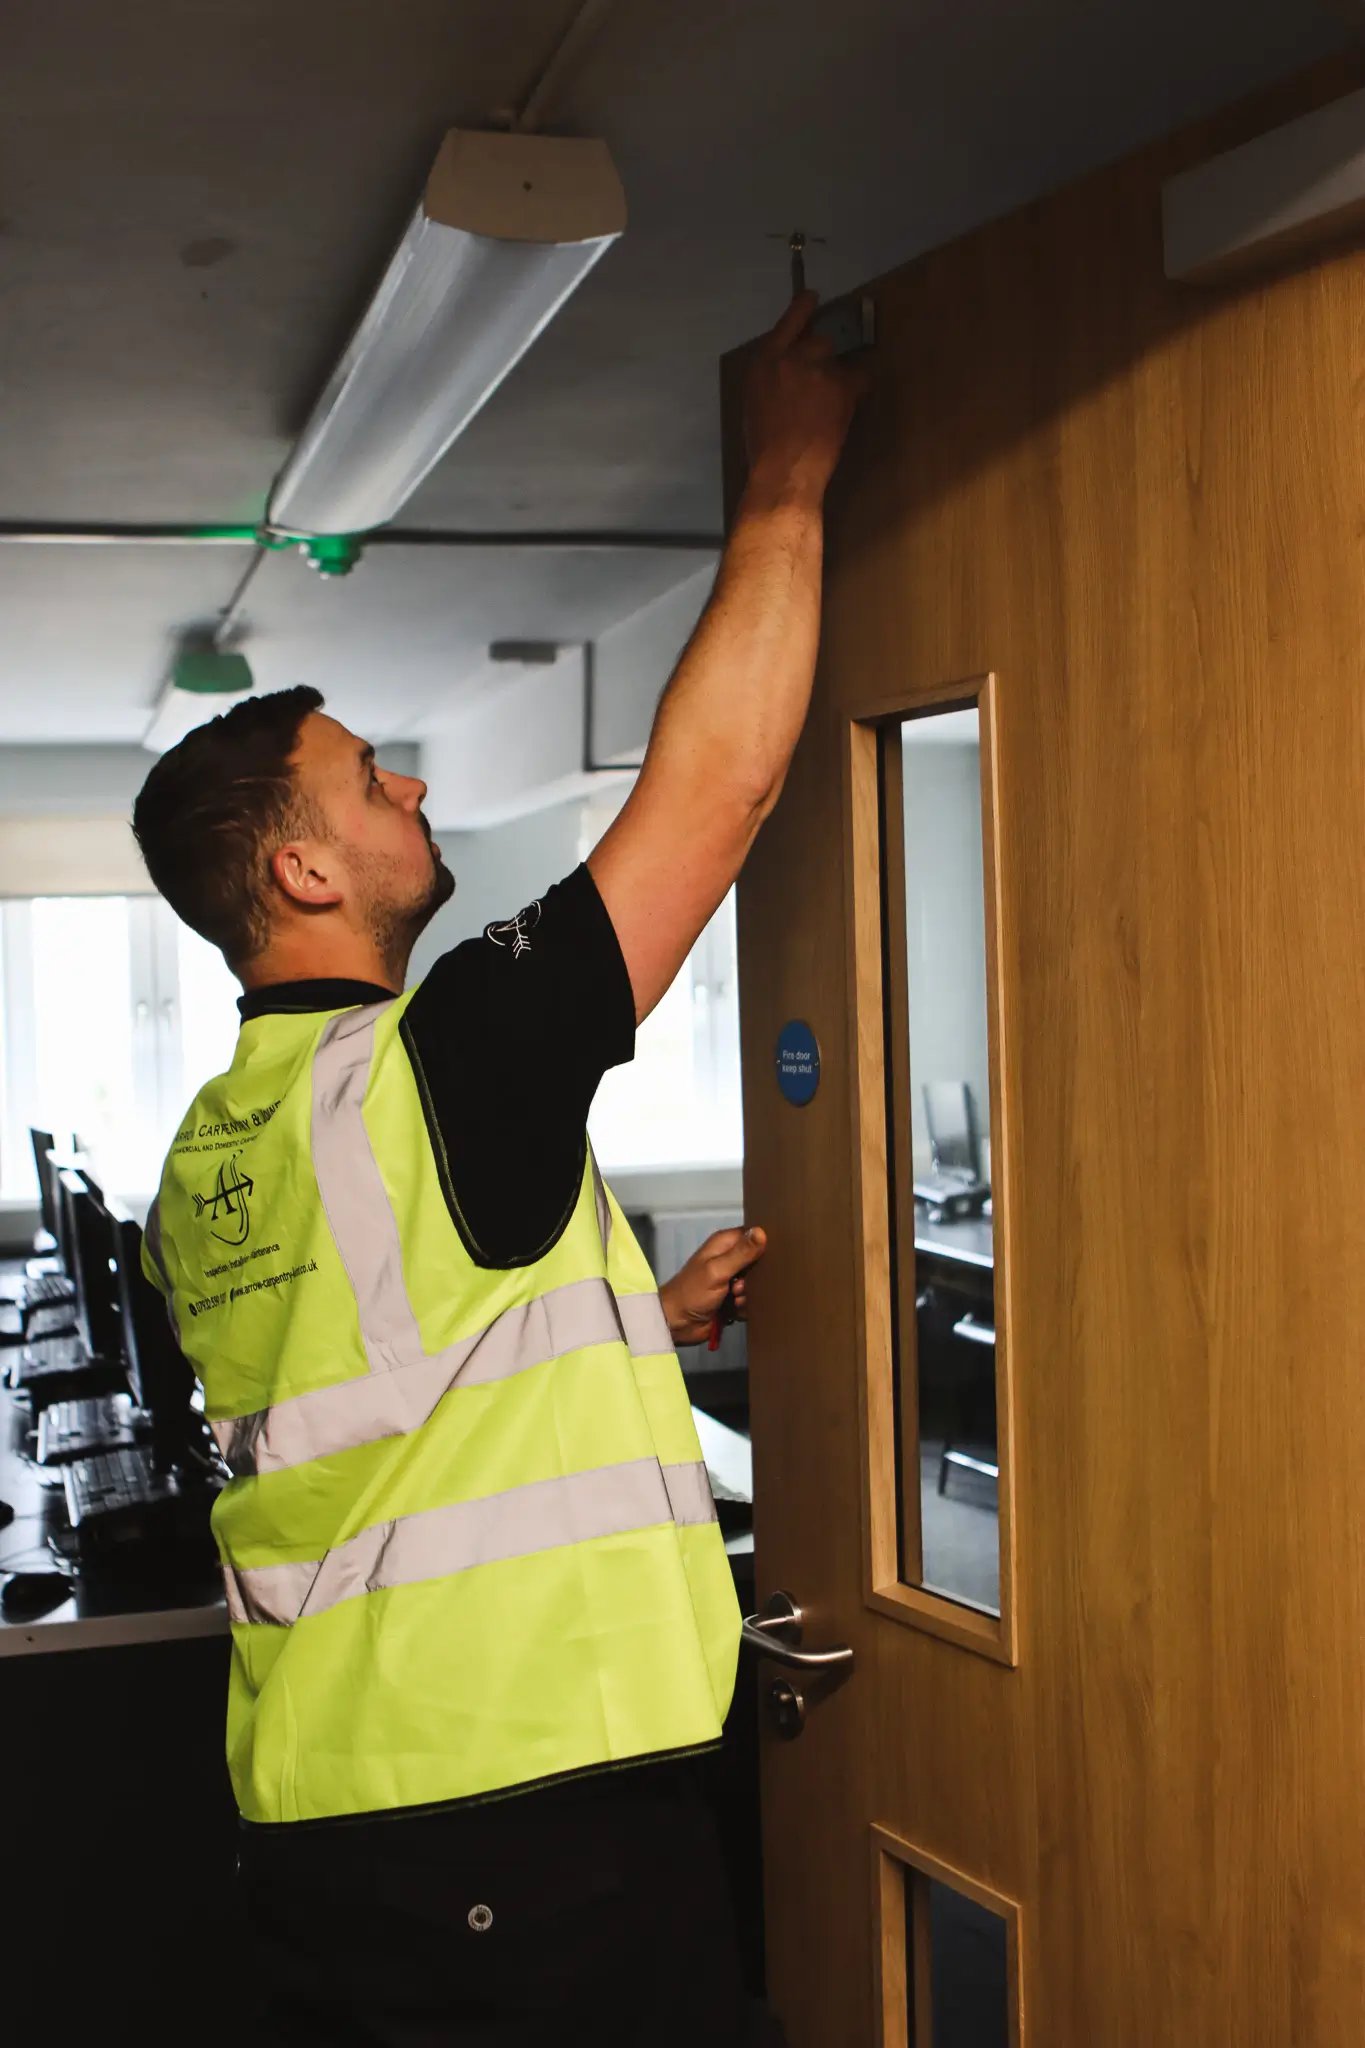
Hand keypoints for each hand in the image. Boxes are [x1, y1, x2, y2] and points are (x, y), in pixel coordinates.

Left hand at [659, 1226, 768, 1347]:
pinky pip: (751, 1299)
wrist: (677, 1323)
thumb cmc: (692, 1292)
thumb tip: (761, 1231)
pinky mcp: (734, 1299)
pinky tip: (734, 1309)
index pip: (753, 1235)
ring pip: (757, 1283)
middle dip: (757, 1275)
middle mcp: (730, 1258)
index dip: (764, 1243)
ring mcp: (732, 1280)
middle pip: (759, 1261)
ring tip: (735, 1298)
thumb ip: (741, 1253)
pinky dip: (746, 1305)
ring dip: (750, 1293)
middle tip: (742, 1284)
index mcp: (724, 1244)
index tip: (769, 1256)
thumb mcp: (717, 1270)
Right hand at [742, 290, 868, 506]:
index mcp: (764, 361)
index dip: (803, 307)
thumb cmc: (764, 443)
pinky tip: (841, 412)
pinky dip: (854, 392)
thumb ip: (772, 373)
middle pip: (819, 340)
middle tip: (817, 387)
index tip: (812, 296)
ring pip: (838, 362)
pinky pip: (858, 378)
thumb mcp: (756, 399)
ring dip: (835, 379)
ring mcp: (819, 369)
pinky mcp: (843, 386)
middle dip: (821, 359)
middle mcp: (792, 356)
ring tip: (825, 409)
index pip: (789, 321)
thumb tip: (790, 363)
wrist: (785, 470)